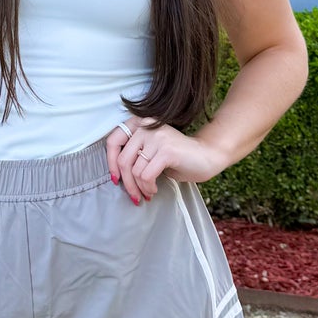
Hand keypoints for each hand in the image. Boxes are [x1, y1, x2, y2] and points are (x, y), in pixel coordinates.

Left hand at [105, 116, 220, 201]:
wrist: (207, 156)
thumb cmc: (178, 157)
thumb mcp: (151, 150)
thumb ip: (134, 153)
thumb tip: (116, 174)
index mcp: (140, 122)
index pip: (113, 141)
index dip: (110, 163)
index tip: (116, 179)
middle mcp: (146, 126)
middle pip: (122, 160)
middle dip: (127, 183)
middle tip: (134, 195)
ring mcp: (157, 136)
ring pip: (134, 171)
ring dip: (140, 188)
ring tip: (148, 193)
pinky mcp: (166, 150)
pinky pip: (146, 175)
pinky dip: (148, 187)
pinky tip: (154, 189)